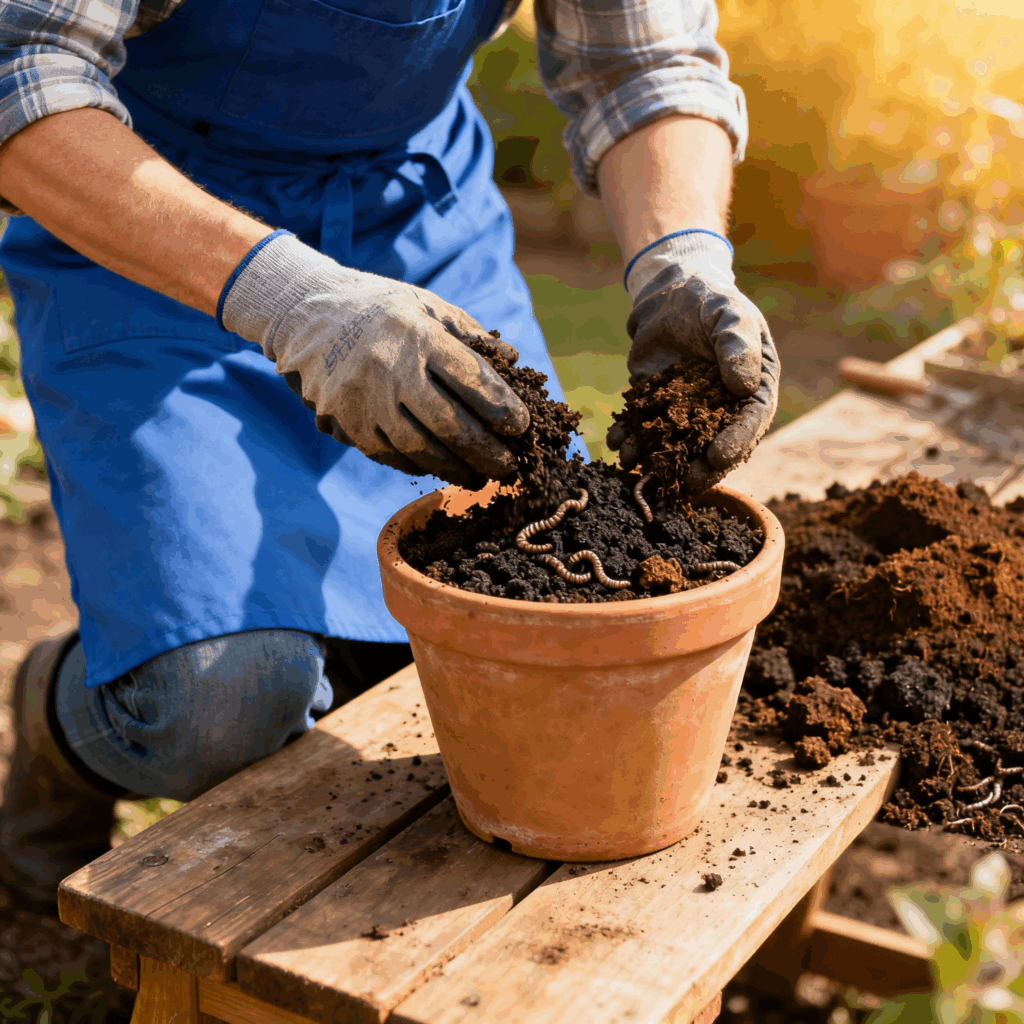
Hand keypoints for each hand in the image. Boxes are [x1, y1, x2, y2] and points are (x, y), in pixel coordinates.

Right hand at [221, 232, 529, 486]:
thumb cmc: (381, 310)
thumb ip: (471, 334)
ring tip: (478, 476)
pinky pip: (392, 456)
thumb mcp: (427, 305)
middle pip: (451, 426)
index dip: (503, 409)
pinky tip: (441, 467)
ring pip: (421, 450)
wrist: (306, 314)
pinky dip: (421, 466)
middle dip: (487, 452)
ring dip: (456, 469)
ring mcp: (366, 401)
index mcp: (418, 336)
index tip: (522, 426)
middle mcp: (391, 371)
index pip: (472, 381)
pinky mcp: (347, 424)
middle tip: (509, 466)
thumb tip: (515, 360)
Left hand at [607, 231, 778, 490]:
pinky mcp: (654, 408)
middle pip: (714, 447)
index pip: (749, 423)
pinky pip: (643, 429)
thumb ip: (738, 346)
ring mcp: (686, 414)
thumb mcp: (730, 314)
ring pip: (676, 445)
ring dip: (658, 459)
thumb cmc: (712, 302)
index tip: (717, 457)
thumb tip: (744, 386)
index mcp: (751, 391)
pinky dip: (630, 439)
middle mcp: (721, 411)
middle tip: (683, 481)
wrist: (672, 295)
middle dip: (699, 467)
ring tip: (641, 465)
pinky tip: (617, 444)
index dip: (735, 443)